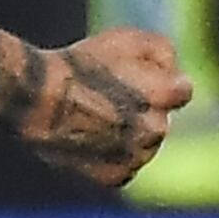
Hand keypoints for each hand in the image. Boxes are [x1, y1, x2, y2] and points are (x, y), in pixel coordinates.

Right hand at [19, 26, 189, 185]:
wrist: (37, 101)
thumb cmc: (79, 65)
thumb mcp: (124, 39)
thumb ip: (163, 52)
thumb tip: (176, 73)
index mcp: (164, 96)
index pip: (181, 91)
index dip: (160, 82)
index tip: (137, 80)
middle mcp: (155, 130)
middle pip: (159, 120)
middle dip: (142, 110)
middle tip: (106, 99)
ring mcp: (136, 157)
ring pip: (143, 146)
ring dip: (129, 135)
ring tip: (94, 119)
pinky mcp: (115, 178)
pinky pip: (124, 166)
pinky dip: (112, 157)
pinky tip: (89, 139)